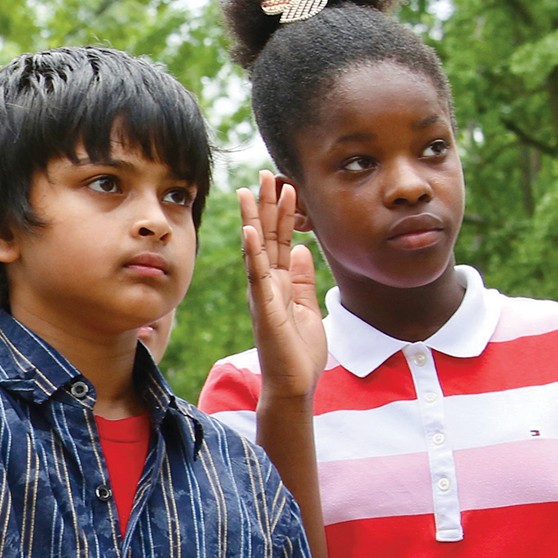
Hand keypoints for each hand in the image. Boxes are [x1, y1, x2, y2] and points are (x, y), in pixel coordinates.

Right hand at [240, 173, 323, 399]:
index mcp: (280, 283)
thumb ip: (304, 280)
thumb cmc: (299, 352)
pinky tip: (250, 230)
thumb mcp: (307, 308)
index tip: (284, 183)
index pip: (280, 240)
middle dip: (265, 203)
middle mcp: (267, 284)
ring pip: (258, 248)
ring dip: (254, 218)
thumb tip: (304, 250)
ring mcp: (263, 294)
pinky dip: (253, 252)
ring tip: (251, 190)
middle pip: (266, 236)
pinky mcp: (264, 308)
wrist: (294, 384)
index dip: (283, 212)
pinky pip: (258, 275)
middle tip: (264, 173)